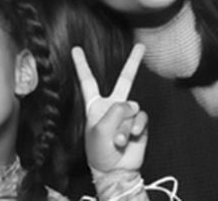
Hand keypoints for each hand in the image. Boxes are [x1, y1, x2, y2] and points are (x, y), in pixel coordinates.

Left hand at [72, 43, 147, 171]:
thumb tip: (133, 105)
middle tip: (141, 46)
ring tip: (118, 140)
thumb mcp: (100, 128)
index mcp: (95, 105)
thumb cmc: (100, 151)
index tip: (76, 49)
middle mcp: (112, 106)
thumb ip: (116, 111)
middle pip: (124, 80)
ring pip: (132, 107)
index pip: (88, 80)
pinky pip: (142, 117)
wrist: (115, 171)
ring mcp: (127, 114)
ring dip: (125, 125)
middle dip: (133, 62)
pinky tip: (131, 137)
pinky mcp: (139, 124)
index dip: (82, 64)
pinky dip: (136, 127)